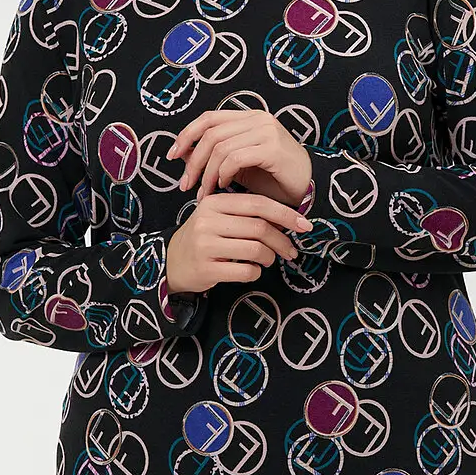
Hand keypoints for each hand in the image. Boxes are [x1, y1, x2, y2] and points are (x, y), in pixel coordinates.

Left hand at [166, 110, 312, 208]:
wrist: (309, 187)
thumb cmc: (273, 178)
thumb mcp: (237, 166)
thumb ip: (213, 157)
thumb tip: (181, 155)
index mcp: (248, 117)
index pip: (208, 118)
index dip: (186, 135)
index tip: (172, 156)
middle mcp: (257, 118)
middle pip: (210, 134)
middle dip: (193, 161)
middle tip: (186, 185)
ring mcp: (266, 131)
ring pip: (220, 148)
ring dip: (208, 173)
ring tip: (206, 192)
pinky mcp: (273, 148)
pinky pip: (236, 158)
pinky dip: (224, 173)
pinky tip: (224, 186)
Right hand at [166, 192, 313, 293]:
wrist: (170, 262)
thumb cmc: (203, 238)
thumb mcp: (218, 217)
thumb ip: (246, 214)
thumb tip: (288, 220)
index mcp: (213, 203)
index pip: (258, 204)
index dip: (285, 214)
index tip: (305, 225)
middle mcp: (207, 221)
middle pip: (259, 228)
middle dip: (282, 241)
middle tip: (291, 251)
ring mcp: (205, 245)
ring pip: (255, 250)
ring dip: (269, 258)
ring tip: (268, 260)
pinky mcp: (206, 269)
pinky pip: (245, 271)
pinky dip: (256, 272)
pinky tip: (252, 270)